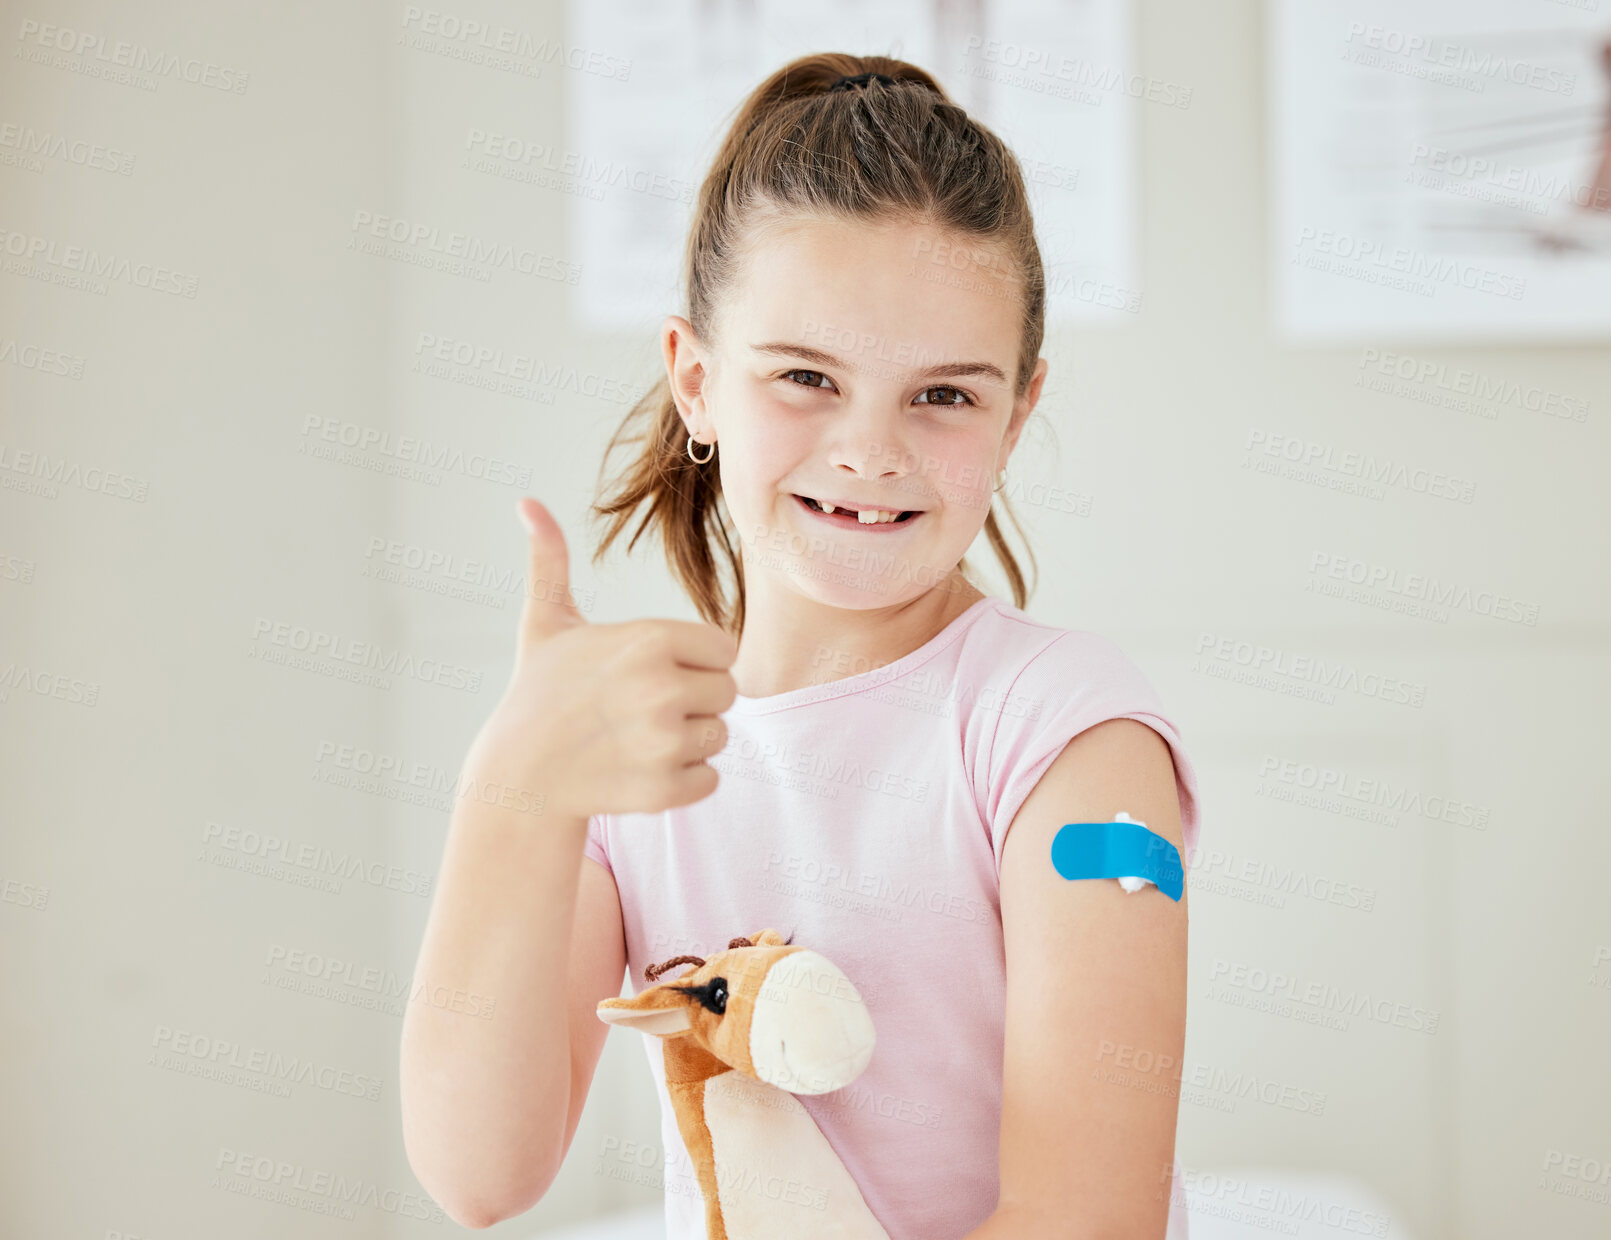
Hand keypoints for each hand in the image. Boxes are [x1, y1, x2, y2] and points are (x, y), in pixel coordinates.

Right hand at [464, 497, 738, 820]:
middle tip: (642, 710)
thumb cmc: (538, 692)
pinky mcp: (665, 790)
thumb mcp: (546, 623)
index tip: (652, 672)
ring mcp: (664, 742)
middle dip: (693, 702)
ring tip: (637, 739)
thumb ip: (550, 561)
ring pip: (719, 737)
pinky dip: (683, 781)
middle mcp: (662, 688)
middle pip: (727, 693)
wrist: (518, 775)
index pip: (725, 648)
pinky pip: (710, 780)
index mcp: (650, 639)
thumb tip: (527, 502)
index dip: (694, 661)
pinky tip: (640, 770)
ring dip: (688, 742)